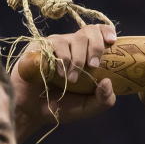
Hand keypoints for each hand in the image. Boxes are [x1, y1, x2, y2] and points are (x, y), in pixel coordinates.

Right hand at [11, 24, 117, 142]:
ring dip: (77, 60)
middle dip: (95, 47)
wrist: (32, 111)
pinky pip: (55, 45)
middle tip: (93, 65)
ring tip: (71, 79)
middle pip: (89, 31)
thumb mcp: (87, 108)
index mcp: (86, 53)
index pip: (99, 32)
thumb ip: (103, 100)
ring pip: (73, 39)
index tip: (112, 42)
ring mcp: (55, 44)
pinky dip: (62, 60)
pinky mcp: (39, 47)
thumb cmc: (60, 107)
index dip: (106, 32)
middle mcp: (72, 45)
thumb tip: (108, 81)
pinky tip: (60, 74)